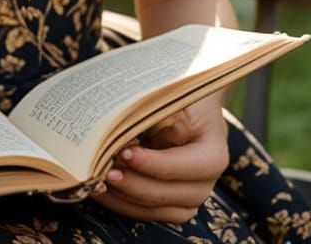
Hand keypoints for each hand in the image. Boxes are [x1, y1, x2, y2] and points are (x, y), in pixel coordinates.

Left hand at [90, 97, 228, 223]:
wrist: (190, 108)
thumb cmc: (179, 99)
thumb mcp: (172, 100)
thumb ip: (153, 118)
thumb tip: (123, 135)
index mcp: (213, 155)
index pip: (183, 167)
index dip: (152, 164)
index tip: (125, 152)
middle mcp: (205, 183)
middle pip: (169, 194)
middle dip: (133, 184)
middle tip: (105, 171)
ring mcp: (188, 197)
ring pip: (155, 210)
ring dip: (124, 198)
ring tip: (98, 182)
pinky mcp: (171, 204)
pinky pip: (146, 212)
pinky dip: (122, 203)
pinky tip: (101, 190)